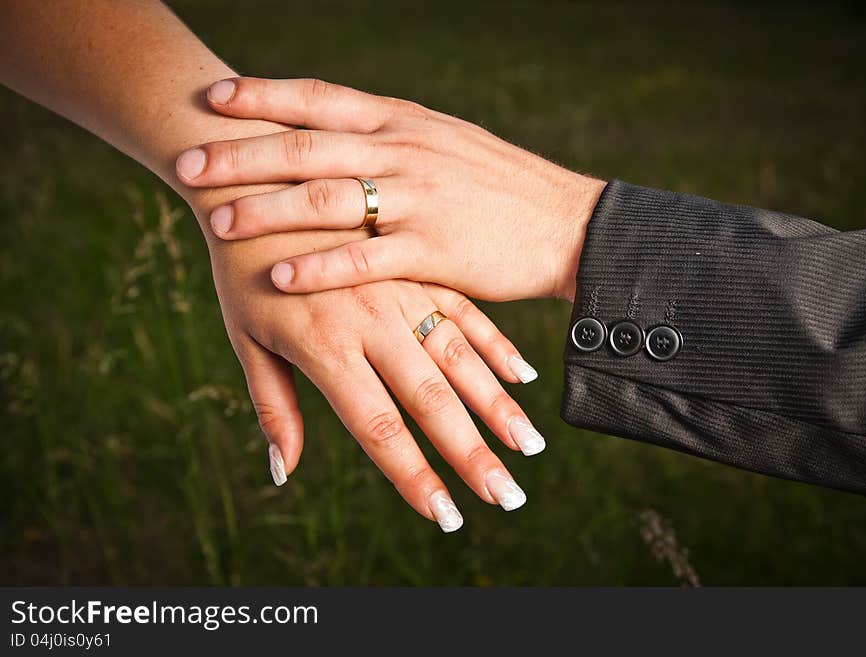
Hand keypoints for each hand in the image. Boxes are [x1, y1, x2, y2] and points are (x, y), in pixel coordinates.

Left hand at [176, 77, 606, 302]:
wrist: (565, 223)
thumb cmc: (498, 186)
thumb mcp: (445, 143)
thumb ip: (390, 140)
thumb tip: (337, 136)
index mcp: (404, 122)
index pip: (321, 98)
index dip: (264, 96)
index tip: (215, 101)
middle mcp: (405, 151)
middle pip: (308, 147)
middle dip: (243, 155)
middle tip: (189, 165)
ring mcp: (421, 200)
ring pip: (328, 200)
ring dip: (268, 211)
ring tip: (216, 223)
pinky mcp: (436, 251)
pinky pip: (365, 259)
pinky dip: (318, 267)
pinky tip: (279, 277)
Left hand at [193, 194, 543, 531]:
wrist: (254, 176)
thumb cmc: (241, 269)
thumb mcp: (244, 337)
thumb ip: (272, 404)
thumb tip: (284, 472)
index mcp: (326, 345)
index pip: (378, 428)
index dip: (414, 478)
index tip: (447, 517)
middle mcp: (372, 321)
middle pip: (431, 400)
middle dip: (472, 456)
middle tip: (508, 498)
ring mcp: (400, 290)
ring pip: (459, 358)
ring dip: (497, 408)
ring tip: (530, 450)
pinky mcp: (416, 265)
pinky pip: (465, 312)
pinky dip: (495, 347)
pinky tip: (523, 378)